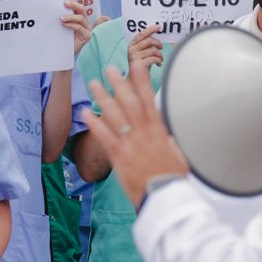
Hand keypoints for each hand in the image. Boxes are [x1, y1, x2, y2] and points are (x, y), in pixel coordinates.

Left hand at [60, 0, 92, 54]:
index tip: (64, 0)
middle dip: (74, 5)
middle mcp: (84, 23)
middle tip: (65, 4)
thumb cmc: (62, 40)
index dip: (73, 3)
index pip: (78, 8)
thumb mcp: (62, 27)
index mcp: (79, 19)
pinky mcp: (87, 36)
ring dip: (71, 16)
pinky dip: (71, 24)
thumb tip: (55, 9)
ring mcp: (87, 29)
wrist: (64, 54)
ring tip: (61, 18)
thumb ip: (62, 19)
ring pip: (81, 18)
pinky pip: (80, 28)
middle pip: (81, 10)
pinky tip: (64, 24)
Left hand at [82, 64, 188, 206]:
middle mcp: (144, 132)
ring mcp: (130, 143)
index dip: (141, 81)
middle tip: (109, 68)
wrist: (164, 196)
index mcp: (159, 130)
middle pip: (130, 102)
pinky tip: (85, 113)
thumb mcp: (177, 153)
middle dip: (119, 83)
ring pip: (115, 115)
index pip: (149, 99)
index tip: (136, 65)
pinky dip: (94, 124)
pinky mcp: (119, 156)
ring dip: (103, 98)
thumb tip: (166, 130)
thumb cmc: (171, 177)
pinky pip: (104, 136)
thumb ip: (168, 139)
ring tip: (94, 84)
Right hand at [127, 25, 164, 70]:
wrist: (137, 80)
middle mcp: (132, 50)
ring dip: (160, 55)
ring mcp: (134, 57)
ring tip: (160, 59)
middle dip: (158, 43)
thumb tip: (155, 32)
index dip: (151, 29)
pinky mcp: (139, 65)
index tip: (159, 26)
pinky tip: (158, 64)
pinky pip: (154, 59)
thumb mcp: (143, 52)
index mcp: (132, 45)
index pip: (142, 34)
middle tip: (161, 48)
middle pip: (149, 41)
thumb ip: (146, 44)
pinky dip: (159, 61)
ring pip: (153, 50)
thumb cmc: (142, 64)